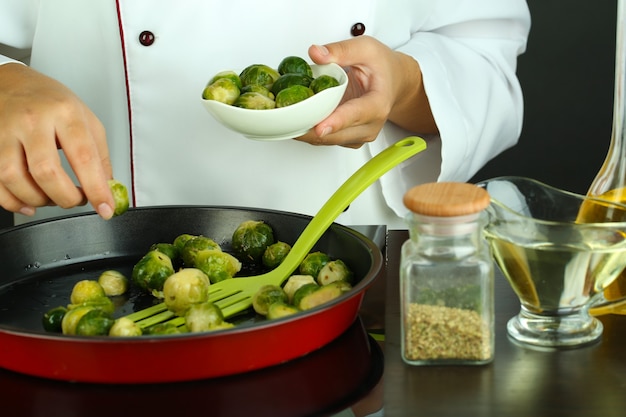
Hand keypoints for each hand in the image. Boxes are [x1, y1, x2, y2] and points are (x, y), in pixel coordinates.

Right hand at [0, 63, 114, 218]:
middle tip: (76, 200)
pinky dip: (13, 201)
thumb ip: (100, 155)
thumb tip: (108, 188)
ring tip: (53, 197)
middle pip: (47, 172)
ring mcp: (6, 132)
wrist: (12, 82)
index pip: (83, 156)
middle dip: (66, 197)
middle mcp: (33, 121)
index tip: (105, 207)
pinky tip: (28, 203)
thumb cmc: (51, 101)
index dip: (96, 188)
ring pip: (16, 179)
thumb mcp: (86, 118)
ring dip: (39, 200)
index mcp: (65, 113)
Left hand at [296, 36, 436, 147]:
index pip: (357, 115)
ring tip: (285, 118)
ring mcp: (359, 136)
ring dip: (306, 131)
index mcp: (378, 104)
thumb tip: (316, 53)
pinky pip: (325, 140)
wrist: (394, 82)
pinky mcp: (349, 139)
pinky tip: (296, 119)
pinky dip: (310, 131)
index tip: (320, 128)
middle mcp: (370, 126)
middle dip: (309, 128)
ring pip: (328, 141)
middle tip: (284, 117)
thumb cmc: (382, 67)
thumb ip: (341, 50)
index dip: (337, 122)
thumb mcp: (366, 48)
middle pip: (336, 134)